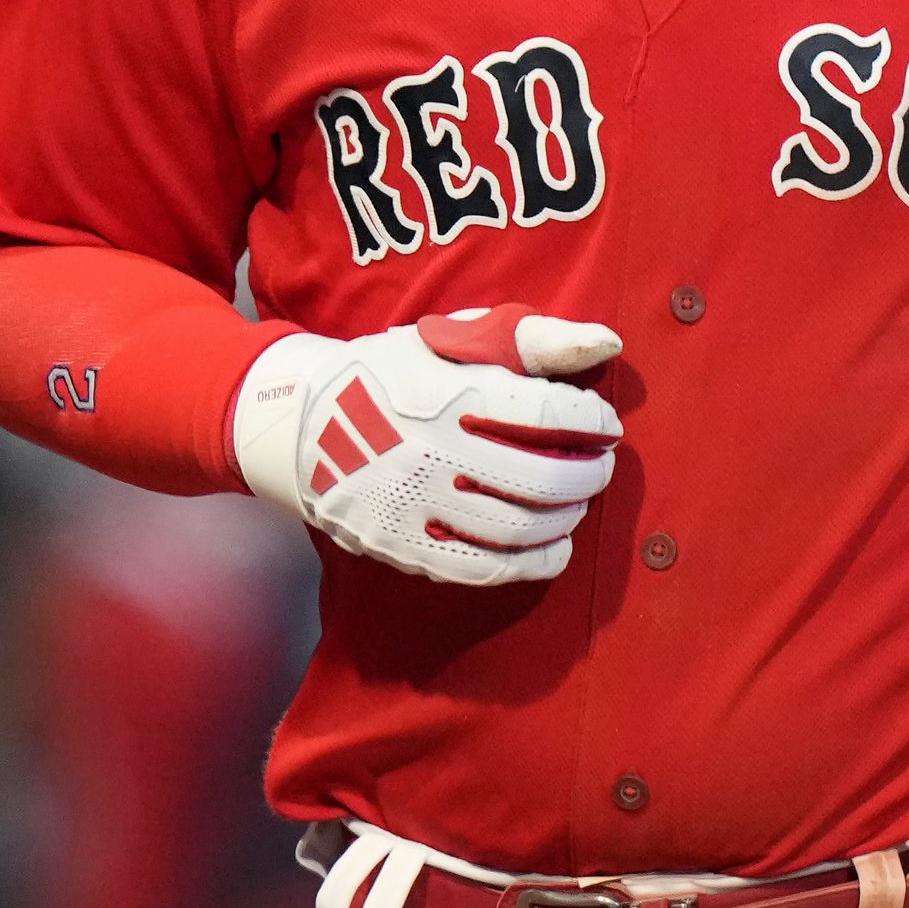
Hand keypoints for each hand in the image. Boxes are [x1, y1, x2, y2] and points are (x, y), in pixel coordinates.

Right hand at [232, 305, 623, 584]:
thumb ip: (535, 339)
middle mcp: (432, 451)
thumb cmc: (394, 374)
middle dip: (589, 474)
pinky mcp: (403, 546)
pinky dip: (534, 563)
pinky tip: (554, 547)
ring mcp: (415, 505)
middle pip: (543, 477)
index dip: (592, 420)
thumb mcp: (454, 338)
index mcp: (447, 391)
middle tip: (600, 466)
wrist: (300, 425)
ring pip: (519, 528)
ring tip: (576, 502)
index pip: (547, 413)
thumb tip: (607, 344)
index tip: (605, 423)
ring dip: (566, 518)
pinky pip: (485, 569)